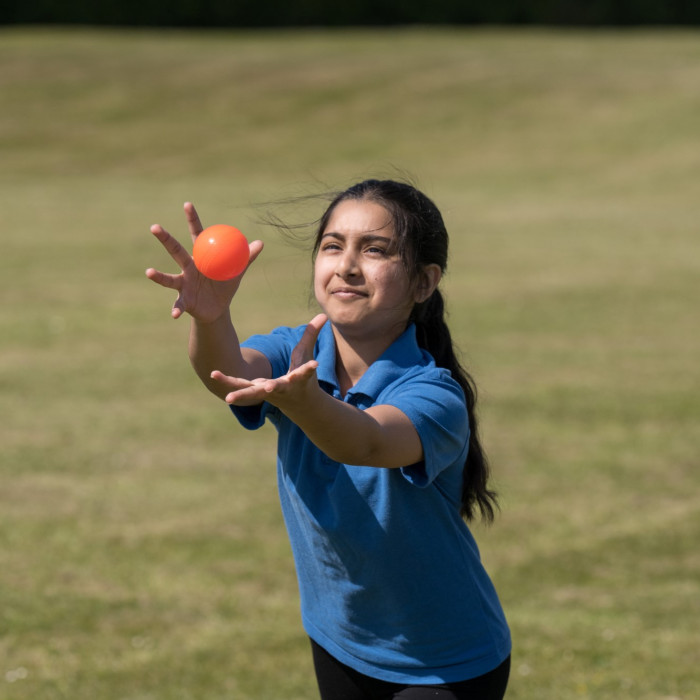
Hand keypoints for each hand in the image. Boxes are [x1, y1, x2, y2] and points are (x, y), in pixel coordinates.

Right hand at [145, 202, 262, 322]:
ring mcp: (183, 284)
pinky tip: (174, 314)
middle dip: (166, 239)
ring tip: (149, 272)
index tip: (187, 204)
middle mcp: (188, 268)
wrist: (218, 309)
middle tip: (154, 226)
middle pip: (175, 251)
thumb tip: (260, 243)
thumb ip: (246, 257)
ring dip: (159, 277)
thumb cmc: (224, 284)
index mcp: (201, 257)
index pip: (196, 235)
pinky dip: (176, 309)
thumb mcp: (236, 271)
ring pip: (169, 279)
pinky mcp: (184, 301)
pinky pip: (178, 305)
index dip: (192, 220)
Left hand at [211, 314, 327, 406]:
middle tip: (267, 388)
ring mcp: (267, 392)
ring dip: (240, 393)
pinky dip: (227, 381)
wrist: (299, 404)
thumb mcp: (306, 356)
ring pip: (252, 393)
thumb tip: (322, 315)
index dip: (309, 368)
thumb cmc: (302, 377)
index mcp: (297, 380)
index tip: (314, 365)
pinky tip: (213, 373)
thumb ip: (311, 335)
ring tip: (228, 397)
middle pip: (275, 388)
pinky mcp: (254, 391)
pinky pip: (239, 386)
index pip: (304, 373)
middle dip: (271, 388)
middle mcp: (282, 388)